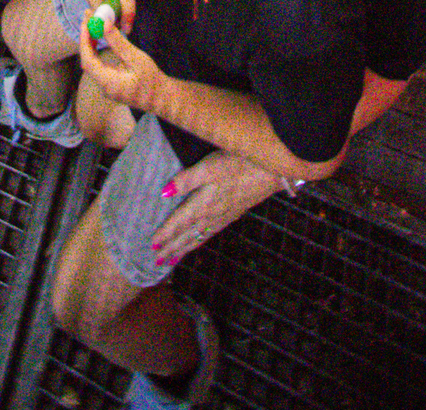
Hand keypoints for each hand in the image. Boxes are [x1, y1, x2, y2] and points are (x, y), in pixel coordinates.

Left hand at [79, 20, 165, 116]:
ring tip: (91, 26)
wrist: (160, 98)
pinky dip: (96, 52)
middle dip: (86, 41)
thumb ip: (119, 42)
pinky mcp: (110, 85)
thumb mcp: (136, 58)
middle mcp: (103, 87)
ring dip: (90, 45)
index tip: (85, 24)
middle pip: (87, 63)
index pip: (88, 61)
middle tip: (87, 21)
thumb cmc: (151, 80)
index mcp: (108, 83)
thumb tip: (104, 23)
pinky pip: (98, 67)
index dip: (84, 42)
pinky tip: (98, 40)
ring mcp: (106, 88)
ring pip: (92, 65)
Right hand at [86, 0, 138, 32]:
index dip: (114, 25)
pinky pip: (108, 5)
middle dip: (117, 18)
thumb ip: (127, 9)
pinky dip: (117, 5)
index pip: (101, 22)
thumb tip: (127, 31)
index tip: (127, 23)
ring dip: (118, 11)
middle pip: (104, 18)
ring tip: (127, 2)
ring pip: (107, 12)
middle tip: (129, 11)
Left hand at [151, 152, 287, 266]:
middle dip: (173, 248)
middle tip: (158, 261)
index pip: (179, 222)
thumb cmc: (239, 163)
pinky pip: (211, 234)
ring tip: (174, 258)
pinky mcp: (234, 214)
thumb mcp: (209, 166)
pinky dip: (200, 242)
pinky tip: (200, 241)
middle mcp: (213, 215)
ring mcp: (224, 217)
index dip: (166, 233)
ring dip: (185, 248)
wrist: (272, 171)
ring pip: (200, 238)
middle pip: (188, 236)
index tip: (153, 245)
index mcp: (204, 204)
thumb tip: (165, 192)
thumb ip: (187, 180)